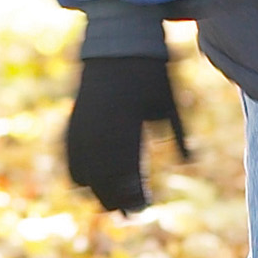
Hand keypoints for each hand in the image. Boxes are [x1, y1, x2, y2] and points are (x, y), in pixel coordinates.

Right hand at [65, 55, 187, 214]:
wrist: (118, 43)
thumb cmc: (150, 72)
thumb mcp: (168, 101)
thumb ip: (176, 132)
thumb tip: (188, 160)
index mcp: (126, 125)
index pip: (127, 172)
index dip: (134, 194)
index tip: (144, 208)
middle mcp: (100, 129)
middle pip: (104, 177)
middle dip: (116, 198)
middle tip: (131, 214)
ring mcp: (83, 125)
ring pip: (84, 170)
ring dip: (96, 190)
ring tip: (109, 204)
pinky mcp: (73, 119)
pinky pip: (69, 153)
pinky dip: (76, 171)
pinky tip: (83, 183)